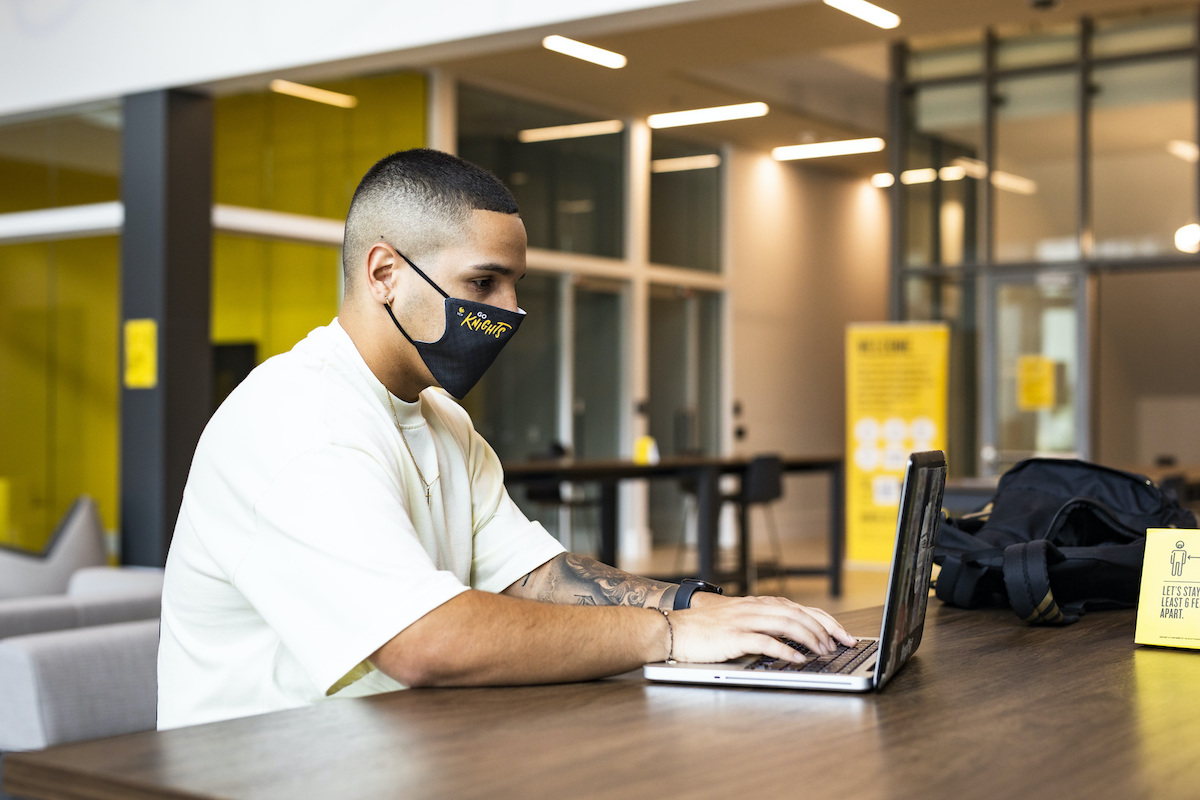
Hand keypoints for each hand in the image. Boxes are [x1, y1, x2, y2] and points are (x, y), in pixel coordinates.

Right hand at [668, 594, 855, 664]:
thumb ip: (764, 624)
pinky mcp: (733, 636)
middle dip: (825, 629)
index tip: (844, 635)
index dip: (826, 620)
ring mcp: (743, 620)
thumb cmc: (705, 630)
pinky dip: (785, 651)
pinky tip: (798, 660)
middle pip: (799, 613)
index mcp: (758, 604)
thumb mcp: (739, 621)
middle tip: (841, 645)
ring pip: (786, 623)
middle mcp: (754, 608)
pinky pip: (765, 641)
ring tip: (824, 652)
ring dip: (809, 638)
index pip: (801, 608)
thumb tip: (794, 639)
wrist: (673, 629)